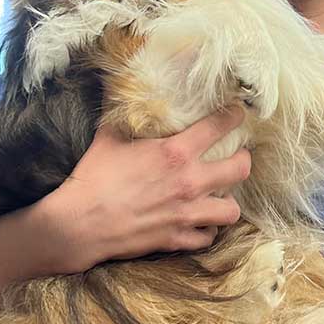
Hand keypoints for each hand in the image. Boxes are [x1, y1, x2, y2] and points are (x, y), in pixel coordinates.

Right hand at [41, 107, 250, 272]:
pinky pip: (207, 237)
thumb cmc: (93, 177)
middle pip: (240, 169)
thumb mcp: (108, 136)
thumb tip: (118, 84)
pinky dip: (206, 230)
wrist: (80, 224)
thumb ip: (122, 111)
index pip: (219, 126)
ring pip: (231, 210)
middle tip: (236, 157)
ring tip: (220, 194)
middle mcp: (189, 182)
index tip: (237, 114)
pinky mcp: (177, 239)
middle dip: (243, 160)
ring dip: (228, 201)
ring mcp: (186, 213)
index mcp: (175, 152)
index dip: (234, 117)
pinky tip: (199, 222)